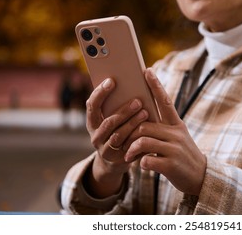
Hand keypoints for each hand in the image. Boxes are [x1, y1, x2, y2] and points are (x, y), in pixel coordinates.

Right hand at [85, 78, 148, 196]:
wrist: (114, 160)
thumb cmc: (116, 130)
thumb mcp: (110, 118)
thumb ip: (114, 105)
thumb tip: (127, 82)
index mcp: (92, 122)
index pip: (92, 105)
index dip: (100, 93)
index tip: (112, 81)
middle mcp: (95, 136)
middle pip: (109, 122)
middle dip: (124, 111)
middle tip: (138, 101)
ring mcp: (105, 149)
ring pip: (119, 135)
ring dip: (133, 123)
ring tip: (145, 113)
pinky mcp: (118, 159)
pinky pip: (129, 147)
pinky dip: (138, 137)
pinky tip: (149, 129)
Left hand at [124, 68, 206, 195]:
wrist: (201, 177)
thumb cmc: (183, 155)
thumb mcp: (177, 138)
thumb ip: (162, 128)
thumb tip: (141, 119)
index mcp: (177, 125)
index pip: (165, 101)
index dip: (156, 86)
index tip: (147, 71)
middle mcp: (176, 134)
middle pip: (144, 125)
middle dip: (130, 134)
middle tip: (123, 142)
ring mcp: (174, 149)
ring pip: (143, 141)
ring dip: (132, 149)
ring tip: (129, 156)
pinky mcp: (171, 165)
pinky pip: (147, 160)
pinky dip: (140, 163)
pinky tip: (142, 166)